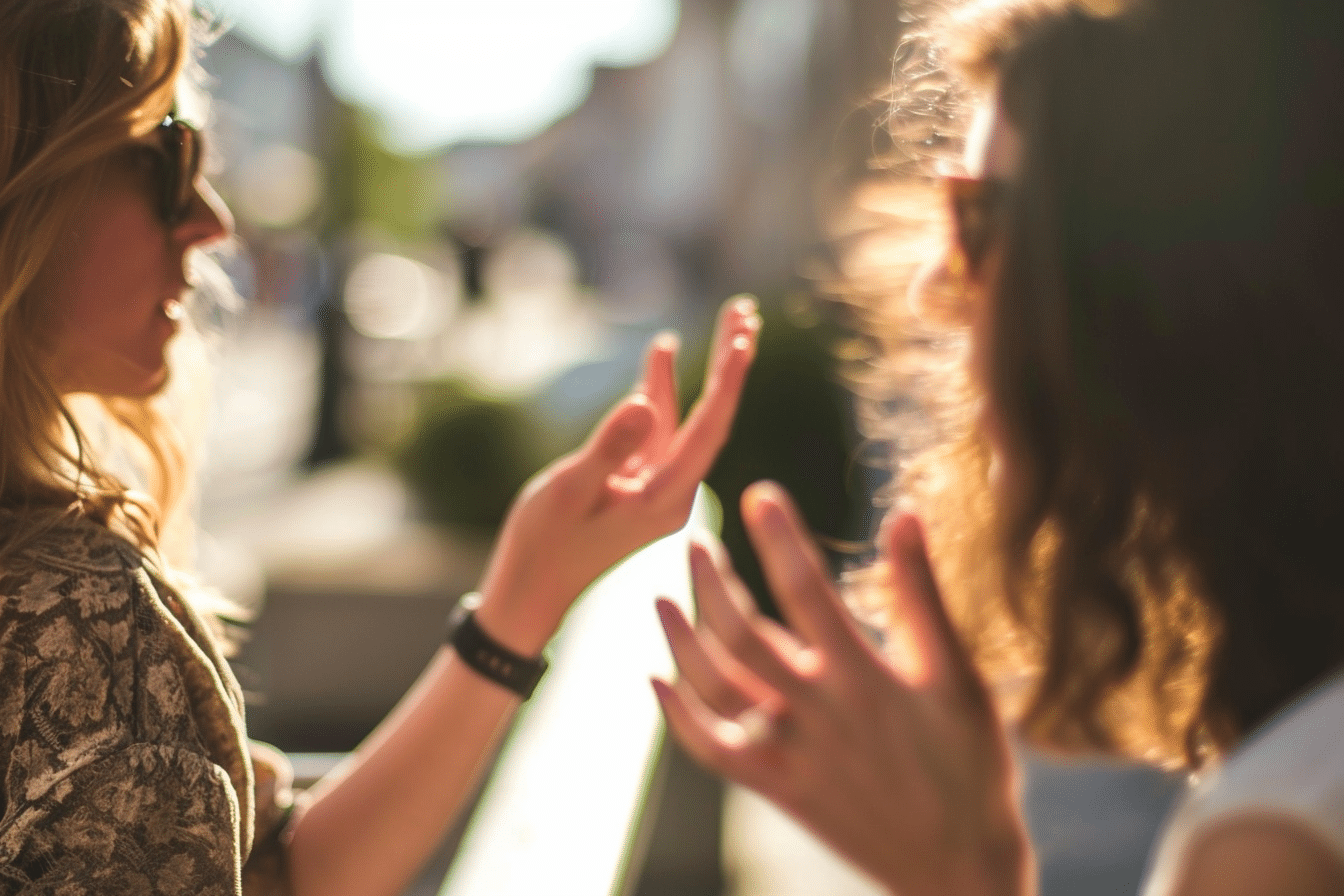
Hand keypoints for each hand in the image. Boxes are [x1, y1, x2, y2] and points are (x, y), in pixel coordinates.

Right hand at [472, 295, 760, 653]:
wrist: (527, 592)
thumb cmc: (544, 544)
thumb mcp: (571, 489)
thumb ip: (609, 446)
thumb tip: (644, 402)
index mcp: (668, 499)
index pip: (708, 430)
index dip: (726, 381)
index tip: (743, 337)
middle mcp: (674, 493)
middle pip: (712, 418)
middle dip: (730, 364)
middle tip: (746, 310)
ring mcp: (656, 488)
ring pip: (685, 419)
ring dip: (699, 371)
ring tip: (728, 319)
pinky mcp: (636, 484)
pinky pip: (656, 430)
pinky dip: (658, 391)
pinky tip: (663, 353)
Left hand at [652, 481, 1033, 895]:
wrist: (958, 867)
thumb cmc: (971, 765)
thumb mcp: (958, 676)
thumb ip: (922, 595)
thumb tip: (903, 516)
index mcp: (861, 676)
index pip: (806, 590)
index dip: (779, 537)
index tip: (758, 494)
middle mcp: (814, 711)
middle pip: (741, 633)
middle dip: (711, 580)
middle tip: (694, 538)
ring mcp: (789, 753)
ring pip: (715, 686)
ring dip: (682, 639)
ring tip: (662, 596)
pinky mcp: (776, 788)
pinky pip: (712, 750)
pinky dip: (678, 717)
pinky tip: (656, 680)